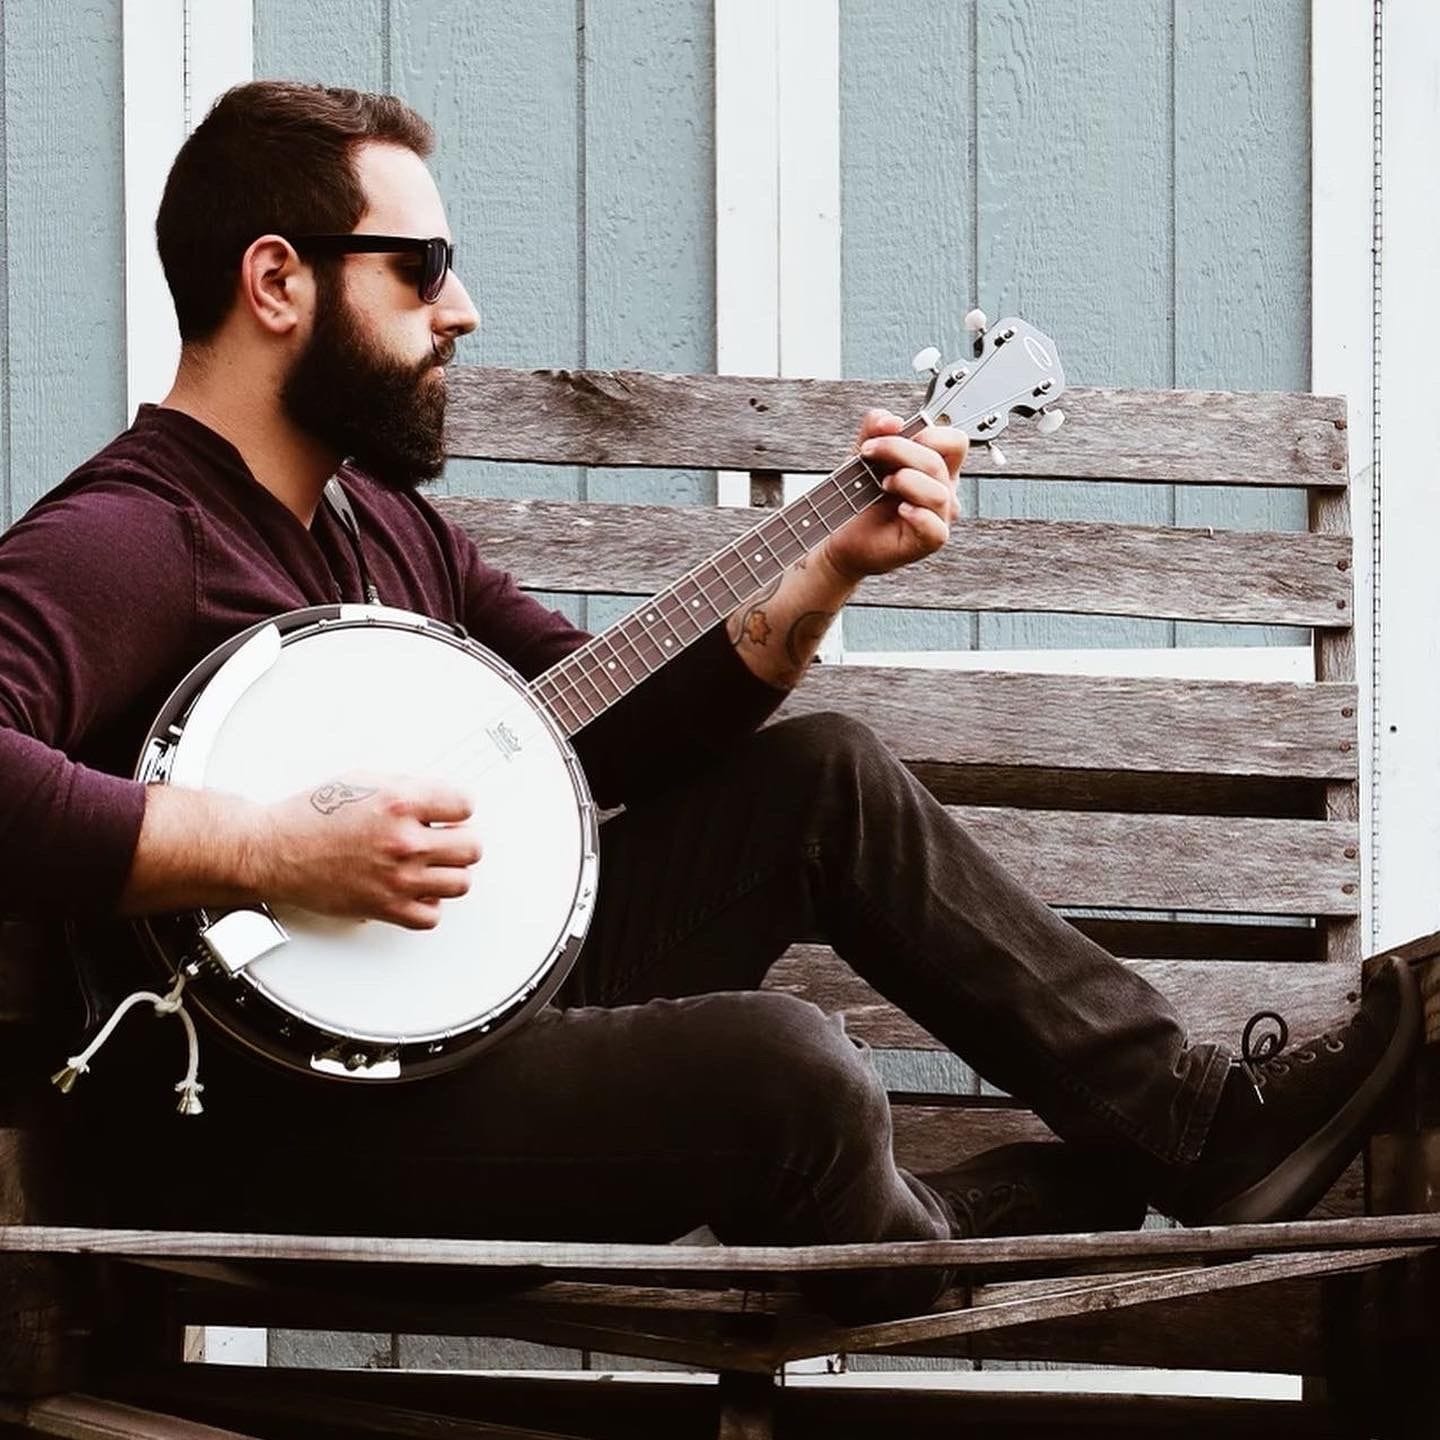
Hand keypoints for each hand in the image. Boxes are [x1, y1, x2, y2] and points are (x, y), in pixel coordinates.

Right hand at [251, 776, 481, 929]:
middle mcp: (403, 842)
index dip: (458, 808)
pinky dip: (428, 905)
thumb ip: (407, 788)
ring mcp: (397, 878)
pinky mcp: (385, 907)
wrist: (272, 851)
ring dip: (449, 873)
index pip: (466, 805)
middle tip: (445, 839)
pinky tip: (415, 890)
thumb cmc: (308, 817)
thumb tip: (438, 799)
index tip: (450, 813)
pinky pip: (431, 916)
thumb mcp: (363, 780)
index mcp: (399, 803)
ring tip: (431, 865)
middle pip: (472, 847)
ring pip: (460, 883)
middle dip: (460, 840)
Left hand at [819, 410, 967, 582]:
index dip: (928, 433)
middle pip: (939, 461)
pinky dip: (916, 515)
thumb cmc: (859, 497)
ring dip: (905, 481)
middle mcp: (942, 490)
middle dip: (900, 450)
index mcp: (936, 466)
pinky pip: (934, 526)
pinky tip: (899, 509)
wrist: (842, 533)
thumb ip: (875, 429)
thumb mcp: (865, 453)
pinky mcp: (929, 540)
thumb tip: (892, 420)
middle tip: (871, 453)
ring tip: (882, 485)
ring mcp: (938, 516)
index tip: (896, 433)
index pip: (954, 441)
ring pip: (938, 492)